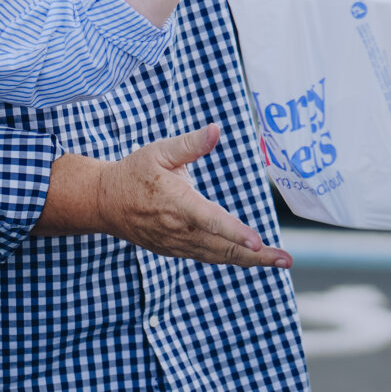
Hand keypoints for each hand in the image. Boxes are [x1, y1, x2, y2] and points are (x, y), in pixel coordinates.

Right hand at [43, 126, 292, 267]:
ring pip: (218, 256)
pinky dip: (231, 258)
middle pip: (222, 247)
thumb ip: (190, 144)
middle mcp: (179, 229)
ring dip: (249, 260)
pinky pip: (208, 257)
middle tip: (285, 260)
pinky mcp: (175, 250)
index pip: (211, 220)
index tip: (258, 241)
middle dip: (256, 255)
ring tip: (278, 260)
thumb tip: (215, 131)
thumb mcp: (158, 151)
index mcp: (177, 203)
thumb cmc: (134, 173)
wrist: (105, 203)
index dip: (235, 232)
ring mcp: (176, 244)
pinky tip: (251, 258)